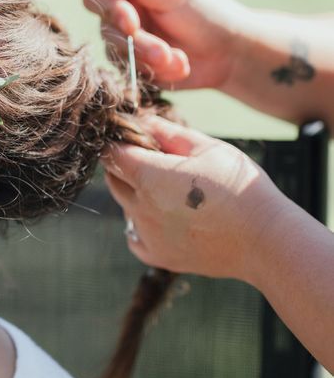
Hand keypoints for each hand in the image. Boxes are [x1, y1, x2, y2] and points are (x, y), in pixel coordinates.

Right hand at [83, 0, 254, 89]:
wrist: (232, 52)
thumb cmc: (207, 12)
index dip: (107, 10)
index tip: (131, 20)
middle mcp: (127, 16)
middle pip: (106, 29)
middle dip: (138, 42)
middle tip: (163, 49)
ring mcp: (130, 44)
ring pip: (117, 54)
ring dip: (148, 57)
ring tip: (176, 58)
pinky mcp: (138, 68)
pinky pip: (132, 73)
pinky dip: (157, 71)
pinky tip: (180, 65)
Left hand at [100, 115, 290, 282]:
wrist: (266, 239)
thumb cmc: (240, 187)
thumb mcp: (208, 148)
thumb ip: (170, 133)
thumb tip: (145, 122)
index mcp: (149, 176)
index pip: (112, 154)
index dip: (119, 144)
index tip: (134, 141)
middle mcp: (140, 206)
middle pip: (114, 180)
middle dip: (125, 166)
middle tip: (153, 162)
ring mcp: (147, 234)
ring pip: (125, 206)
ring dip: (135, 195)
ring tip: (169, 191)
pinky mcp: (158, 256)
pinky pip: (134, 237)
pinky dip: (140, 226)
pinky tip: (161, 218)